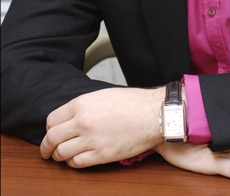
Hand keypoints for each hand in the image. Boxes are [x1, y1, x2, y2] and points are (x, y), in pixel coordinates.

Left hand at [40, 87, 164, 167]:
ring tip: (61, 156)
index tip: (51, 132)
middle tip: (46, 151)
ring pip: (62, 153)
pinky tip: (76, 159)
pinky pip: (77, 163)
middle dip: (46, 147)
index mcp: (82, 103)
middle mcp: (83, 121)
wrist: (153, 113)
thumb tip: (71, 117)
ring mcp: (92, 139)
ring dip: (59, 156)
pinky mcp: (102, 154)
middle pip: (52, 138)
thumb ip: (84, 106)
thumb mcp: (103, 95)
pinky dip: (72, 163)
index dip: (49, 128)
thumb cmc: (133, 102)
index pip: (52, 120)